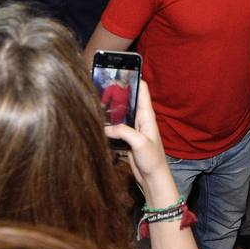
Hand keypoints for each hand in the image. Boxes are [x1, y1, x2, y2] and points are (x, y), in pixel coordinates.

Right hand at [104, 81, 176, 205]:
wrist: (153, 179)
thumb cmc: (152, 160)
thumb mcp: (139, 143)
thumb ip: (124, 132)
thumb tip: (106, 127)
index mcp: (147, 116)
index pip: (142, 89)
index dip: (133, 78)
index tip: (120, 69)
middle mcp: (140, 119)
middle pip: (128, 98)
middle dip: (117, 90)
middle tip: (101, 83)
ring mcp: (133, 128)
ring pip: (121, 111)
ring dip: (111, 106)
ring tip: (96, 97)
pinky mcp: (127, 138)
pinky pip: (116, 124)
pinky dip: (108, 121)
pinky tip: (98, 119)